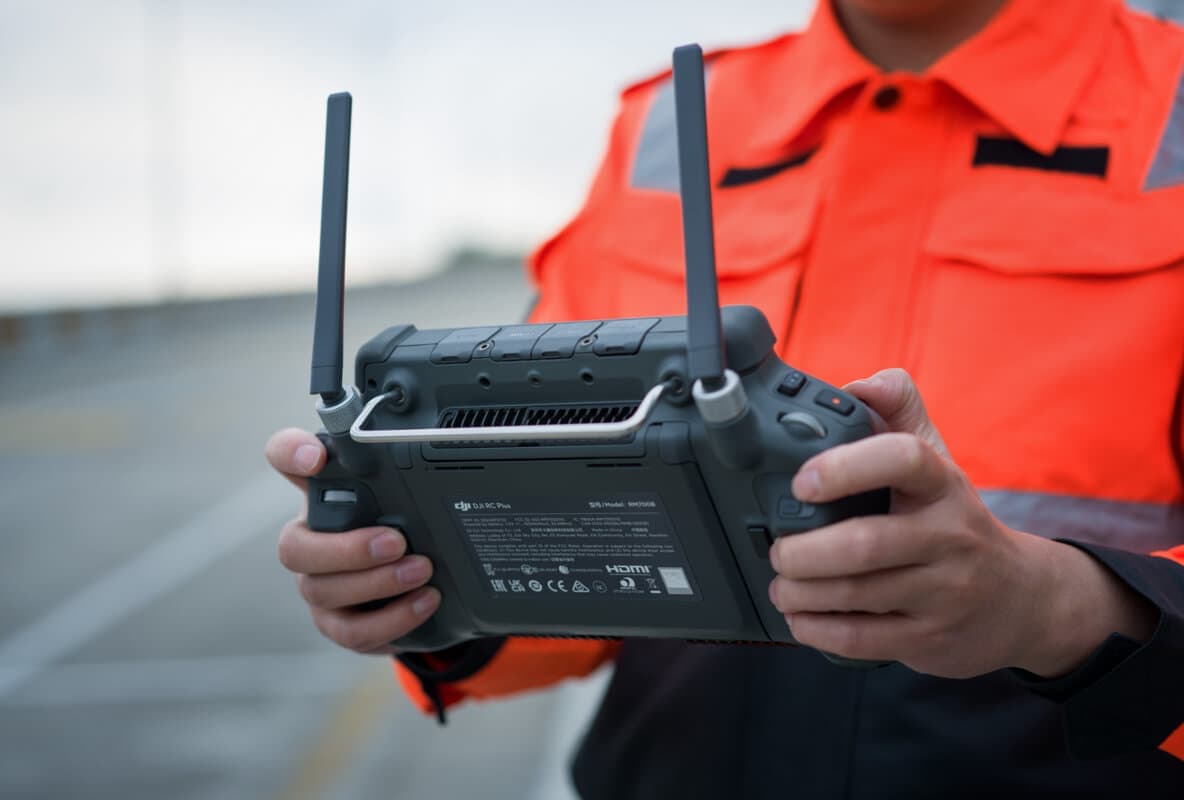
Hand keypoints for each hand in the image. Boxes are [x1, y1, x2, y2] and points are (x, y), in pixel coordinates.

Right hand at [265, 428, 440, 653]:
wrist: (415, 580)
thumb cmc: (401, 525)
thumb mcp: (405, 495)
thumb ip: (406, 471)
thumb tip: (431, 443)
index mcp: (318, 495)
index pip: (284, 457)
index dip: (291, 453)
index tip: (317, 457)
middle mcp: (307, 540)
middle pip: (294, 548)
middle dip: (348, 548)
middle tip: (398, 541)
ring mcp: (318, 586)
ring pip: (324, 593)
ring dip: (377, 584)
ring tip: (423, 573)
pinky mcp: (338, 624)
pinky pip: (353, 632)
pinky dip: (392, 620)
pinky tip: (424, 603)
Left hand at [767, 369, 1154, 678]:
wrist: (1022, 600)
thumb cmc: (955, 520)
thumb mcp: (936, 459)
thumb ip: (896, 411)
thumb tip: (854, 386)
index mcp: (942, 483)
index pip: (902, 458)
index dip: (845, 467)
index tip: (802, 481)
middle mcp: (948, 536)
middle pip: (864, 544)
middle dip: (802, 551)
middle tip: (776, 550)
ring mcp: (943, 592)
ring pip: (856, 594)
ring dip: (800, 591)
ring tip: (781, 583)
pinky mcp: (930, 639)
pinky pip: (861, 639)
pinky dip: (817, 629)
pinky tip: (799, 616)